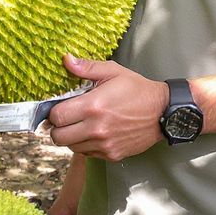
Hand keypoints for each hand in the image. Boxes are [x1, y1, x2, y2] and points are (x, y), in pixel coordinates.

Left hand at [47, 54, 167, 160]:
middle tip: (65, 118)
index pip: (56, 116)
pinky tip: (93, 133)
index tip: (59, 107)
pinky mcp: (111, 155)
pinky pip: (86, 153)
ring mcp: (104, 145)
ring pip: (70, 147)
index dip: (53, 111)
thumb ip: (87, 67)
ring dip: (70, 137)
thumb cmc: (137, 90)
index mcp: (93, 106)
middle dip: (57, 127)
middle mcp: (96, 129)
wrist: (163, 112)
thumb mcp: (113, 71)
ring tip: (80, 124)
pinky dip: (84, 145)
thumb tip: (66, 59)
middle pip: (58, 137)